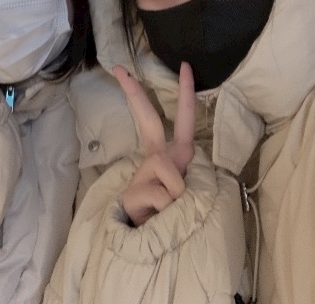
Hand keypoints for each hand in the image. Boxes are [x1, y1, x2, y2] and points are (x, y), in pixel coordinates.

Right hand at [113, 62, 195, 226]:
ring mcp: (142, 175)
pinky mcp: (132, 193)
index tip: (183, 64)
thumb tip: (173, 178)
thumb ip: (189, 173)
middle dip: (135, 93)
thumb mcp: (194, 191)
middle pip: (148, 120)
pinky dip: (168, 207)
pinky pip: (161, 192)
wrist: (160, 250)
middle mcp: (158, 159)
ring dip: (178, 191)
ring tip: (173, 210)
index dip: (185, 91)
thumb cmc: (181, 217)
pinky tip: (159, 218)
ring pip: (165, 166)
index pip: (181, 119)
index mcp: (174, 155)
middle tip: (120, 68)